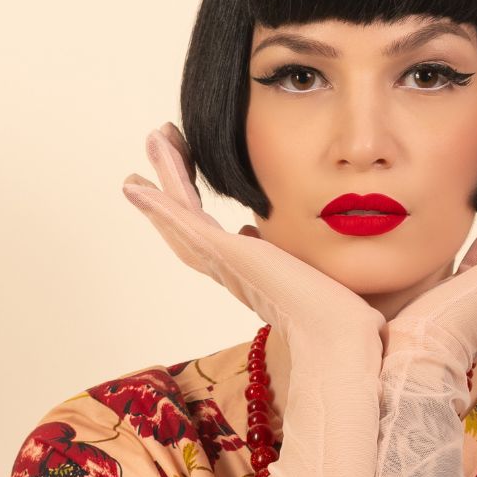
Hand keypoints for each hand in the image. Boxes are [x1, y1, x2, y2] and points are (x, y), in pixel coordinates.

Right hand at [122, 123, 385, 345]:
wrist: (339, 337)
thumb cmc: (340, 316)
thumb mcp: (310, 270)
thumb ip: (287, 254)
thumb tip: (258, 231)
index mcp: (249, 273)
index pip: (210, 235)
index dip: (191, 208)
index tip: (184, 181)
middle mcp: (230, 270)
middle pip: (184, 224)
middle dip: (169, 186)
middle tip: (159, 147)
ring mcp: (224, 263)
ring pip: (180, 215)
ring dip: (166, 177)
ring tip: (156, 138)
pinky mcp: (225, 255)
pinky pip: (185, 222)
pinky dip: (160, 202)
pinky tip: (136, 183)